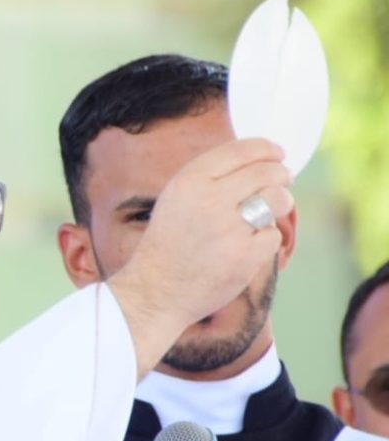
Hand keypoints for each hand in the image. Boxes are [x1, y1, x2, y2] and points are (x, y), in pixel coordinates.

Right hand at [109, 137, 292, 376]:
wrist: (155, 291)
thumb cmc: (170, 243)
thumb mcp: (176, 200)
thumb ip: (210, 178)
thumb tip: (260, 161)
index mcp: (188, 181)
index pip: (240, 151)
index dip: (266, 149)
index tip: (278, 153)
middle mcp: (208, 200)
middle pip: (266, 172)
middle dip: (281, 174)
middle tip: (285, 180)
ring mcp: (227, 229)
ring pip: (276, 199)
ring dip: (281, 203)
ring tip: (272, 210)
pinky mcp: (244, 256)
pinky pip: (273, 236)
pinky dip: (266, 241)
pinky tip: (249, 247)